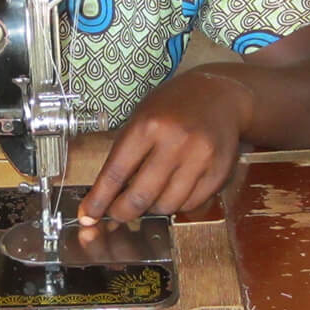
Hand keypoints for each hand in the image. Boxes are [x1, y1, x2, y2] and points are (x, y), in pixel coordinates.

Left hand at [76, 71, 248, 225]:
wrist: (220, 95)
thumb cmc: (174, 105)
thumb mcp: (141, 116)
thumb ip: (125, 152)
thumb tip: (107, 193)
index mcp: (148, 125)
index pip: (116, 172)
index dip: (99, 199)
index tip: (89, 215)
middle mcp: (175, 142)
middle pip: (141, 196)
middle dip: (122, 212)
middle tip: (117, 213)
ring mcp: (200, 158)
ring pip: (167, 205)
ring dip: (152, 208)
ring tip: (149, 194)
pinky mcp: (219, 172)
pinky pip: (191, 205)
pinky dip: (177, 204)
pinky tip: (173, 190)